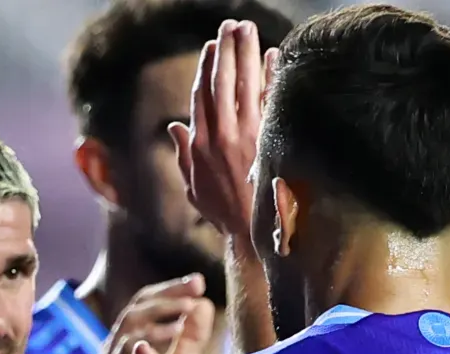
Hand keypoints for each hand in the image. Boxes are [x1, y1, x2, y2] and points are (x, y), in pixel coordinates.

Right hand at [98, 274, 214, 353]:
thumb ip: (191, 338)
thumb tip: (205, 303)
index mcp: (130, 338)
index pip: (148, 303)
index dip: (171, 290)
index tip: (199, 282)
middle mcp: (116, 344)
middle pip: (138, 305)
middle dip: (168, 292)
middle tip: (197, 285)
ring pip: (130, 320)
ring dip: (161, 309)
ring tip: (190, 306)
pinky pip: (125, 349)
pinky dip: (150, 335)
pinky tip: (176, 331)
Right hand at [171, 20, 275, 244]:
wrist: (252, 233)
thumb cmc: (223, 212)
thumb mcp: (194, 187)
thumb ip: (183, 154)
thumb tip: (175, 126)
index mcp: (201, 144)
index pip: (202, 96)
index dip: (206, 67)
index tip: (212, 45)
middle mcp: (222, 136)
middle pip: (223, 82)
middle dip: (227, 50)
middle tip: (232, 25)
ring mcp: (247, 137)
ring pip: (245, 85)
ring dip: (246, 53)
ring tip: (248, 29)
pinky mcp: (269, 140)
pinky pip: (270, 100)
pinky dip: (271, 76)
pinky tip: (274, 56)